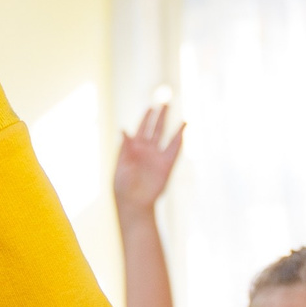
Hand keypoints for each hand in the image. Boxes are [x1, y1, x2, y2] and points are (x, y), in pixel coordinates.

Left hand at [113, 103, 185, 221]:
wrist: (134, 202)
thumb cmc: (123, 185)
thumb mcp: (121, 164)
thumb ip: (125, 147)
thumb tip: (123, 130)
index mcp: (134, 148)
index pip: (141, 129)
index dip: (146, 118)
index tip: (150, 107)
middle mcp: (147, 150)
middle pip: (155, 129)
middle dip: (160, 116)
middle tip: (165, 103)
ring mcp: (157, 157)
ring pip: (167, 138)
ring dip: (174, 127)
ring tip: (183, 119)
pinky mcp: (166, 166)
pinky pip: (174, 150)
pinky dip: (179, 140)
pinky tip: (184, 130)